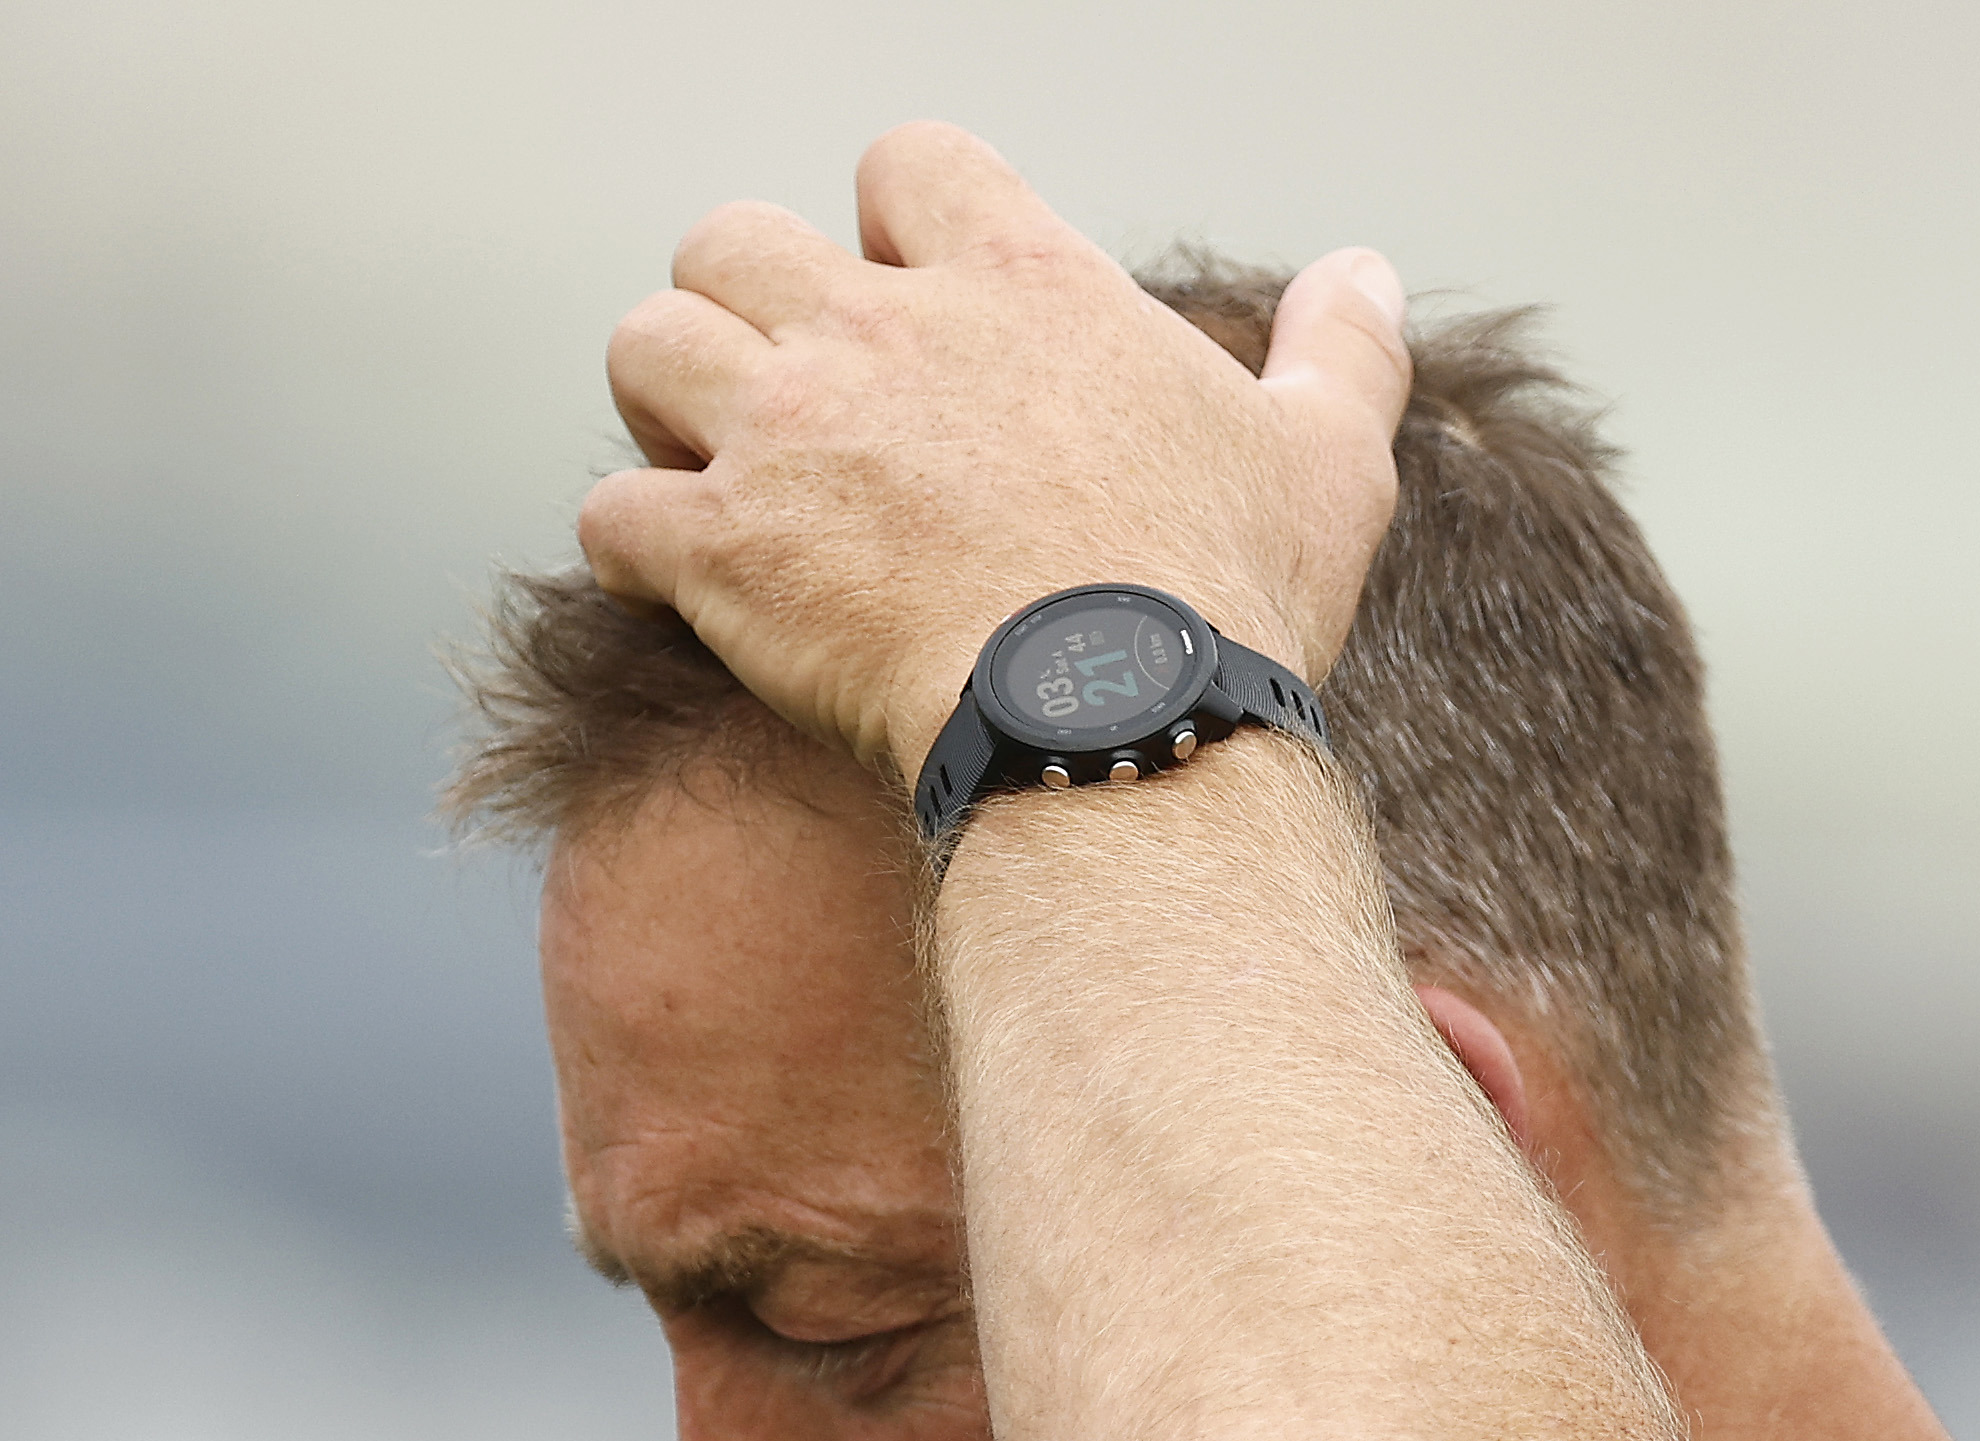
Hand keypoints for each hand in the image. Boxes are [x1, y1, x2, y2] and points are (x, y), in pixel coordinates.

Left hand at [580, 124, 1411, 783]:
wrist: (1121, 738)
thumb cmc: (1225, 609)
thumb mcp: (1328, 462)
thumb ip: (1341, 350)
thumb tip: (1365, 271)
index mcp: (1022, 284)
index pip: (906, 162)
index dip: (893, 222)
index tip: (913, 300)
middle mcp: (883, 333)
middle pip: (730, 237)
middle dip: (739, 305)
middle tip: (784, 395)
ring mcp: (790, 435)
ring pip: (644, 348)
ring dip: (663, 408)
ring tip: (712, 472)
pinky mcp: (724, 550)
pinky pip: (614, 514)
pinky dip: (635, 549)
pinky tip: (681, 588)